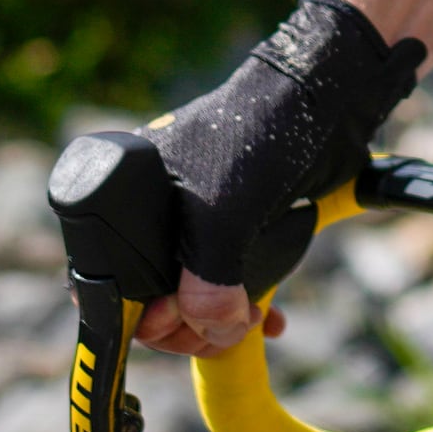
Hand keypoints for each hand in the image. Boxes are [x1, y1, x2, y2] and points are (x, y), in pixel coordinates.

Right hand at [127, 0, 422, 355]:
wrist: (325, 98)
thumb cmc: (261, 132)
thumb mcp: (224, 210)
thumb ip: (208, 278)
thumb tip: (208, 333)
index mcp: (122, 194)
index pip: (107, 282)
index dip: (143, 318)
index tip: (184, 330)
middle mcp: (147, 210)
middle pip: (149, 299)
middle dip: (190, 325)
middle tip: (227, 330)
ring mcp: (188, 221)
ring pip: (189, 297)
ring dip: (219, 323)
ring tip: (251, 322)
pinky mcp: (228, 229)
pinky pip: (222, 285)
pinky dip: (240, 307)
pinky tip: (267, 318)